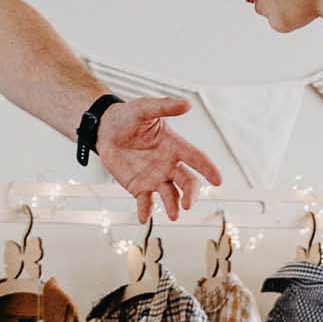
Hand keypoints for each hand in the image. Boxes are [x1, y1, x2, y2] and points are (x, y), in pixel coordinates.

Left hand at [93, 96, 222, 221]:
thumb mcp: (145, 109)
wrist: (104, 130)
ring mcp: (155, 178)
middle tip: (188, 204)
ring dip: (172, 205)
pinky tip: (143, 218)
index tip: (218, 181)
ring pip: (169, 195)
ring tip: (173, 215)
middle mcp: (169, 165)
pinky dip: (145, 211)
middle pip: (187, 182)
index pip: (197, 158)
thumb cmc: (128, 117)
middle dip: (190, 194)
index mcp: (175, 146)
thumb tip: (188, 103)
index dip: (208, 169)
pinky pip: (145, 202)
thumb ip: (165, 107)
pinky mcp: (139, 187)